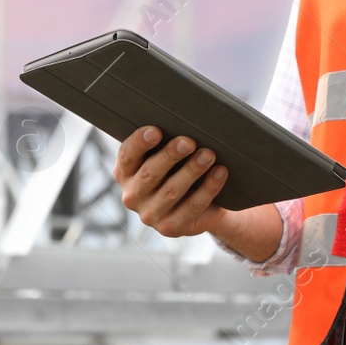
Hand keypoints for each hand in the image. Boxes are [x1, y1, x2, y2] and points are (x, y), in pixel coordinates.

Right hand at [112, 126, 229, 238]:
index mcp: (125, 172)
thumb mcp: (163, 157)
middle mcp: (133, 195)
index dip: (140, 142)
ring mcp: (150, 214)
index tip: (156, 130)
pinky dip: (208, 188)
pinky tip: (220, 172)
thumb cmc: (177, 169)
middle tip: (189, 141)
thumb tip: (183, 117)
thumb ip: (163, 143)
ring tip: (208, 154)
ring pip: (172, 191)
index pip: (127, 155)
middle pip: (150, 174)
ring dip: (191, 171)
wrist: (196, 206)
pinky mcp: (170, 227)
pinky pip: (192, 206)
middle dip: (170, 155)